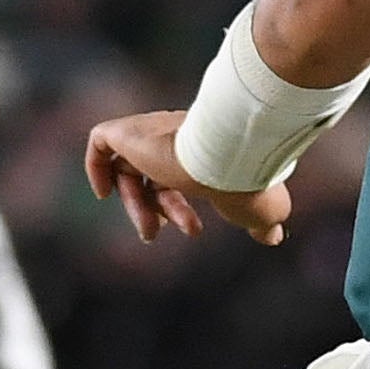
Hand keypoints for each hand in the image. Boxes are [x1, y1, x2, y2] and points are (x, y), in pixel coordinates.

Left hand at [84, 110, 292, 248]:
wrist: (235, 156)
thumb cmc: (249, 180)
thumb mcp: (260, 208)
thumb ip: (263, 222)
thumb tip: (273, 236)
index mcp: (201, 150)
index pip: (177, 175)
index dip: (175, 204)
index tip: (190, 227)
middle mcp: (174, 137)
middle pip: (152, 175)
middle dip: (156, 210)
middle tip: (156, 235)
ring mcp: (151, 133)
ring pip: (128, 168)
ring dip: (135, 206)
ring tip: (149, 232)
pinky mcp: (129, 132)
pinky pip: (99, 141)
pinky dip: (96, 167)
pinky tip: (104, 193)